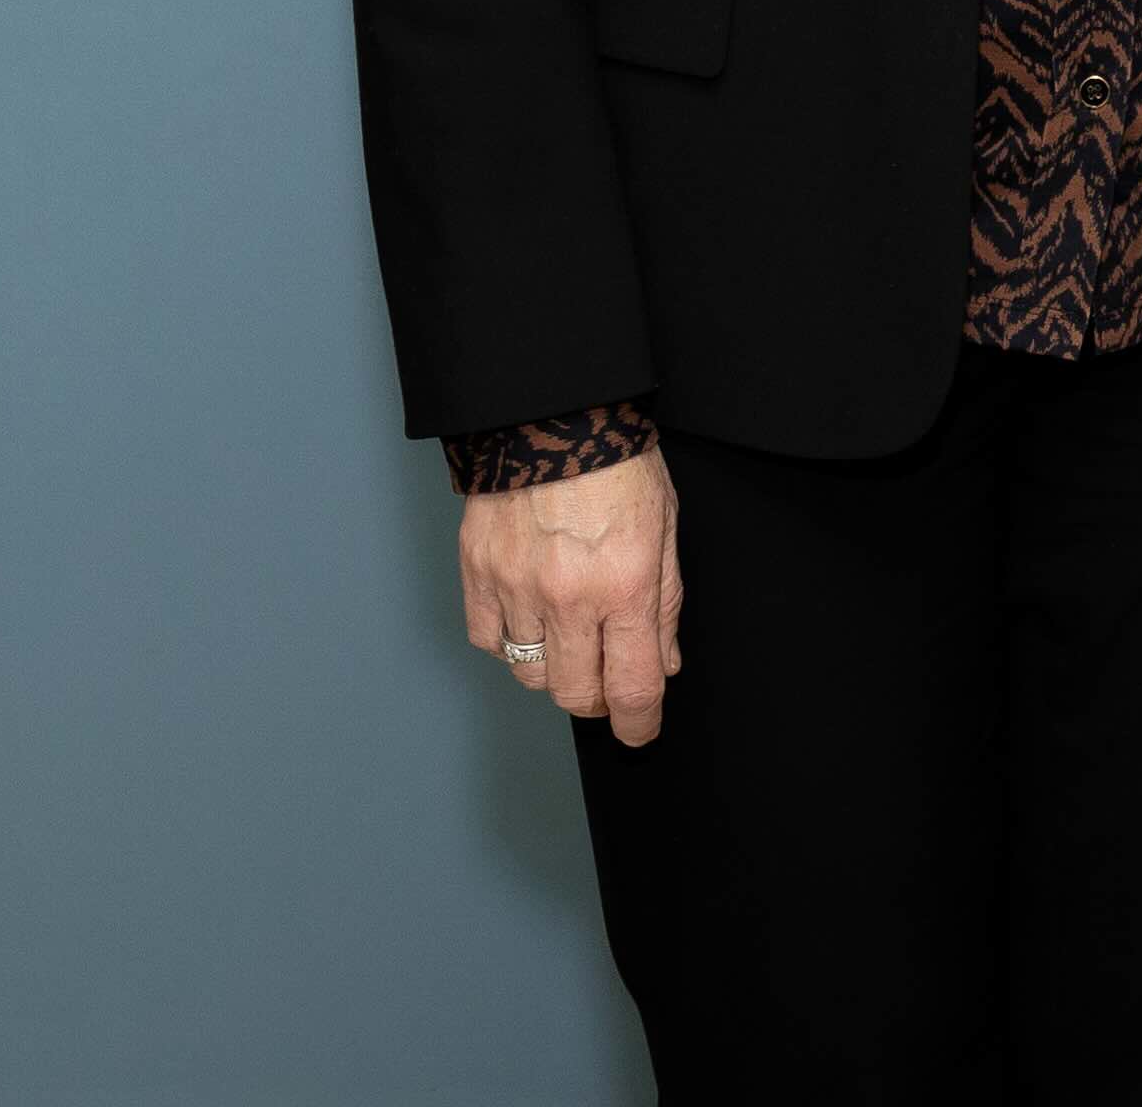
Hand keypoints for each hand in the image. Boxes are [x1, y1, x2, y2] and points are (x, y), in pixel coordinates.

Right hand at [458, 443, 679, 747]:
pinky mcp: (477, 571)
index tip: (639, 731)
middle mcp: (567, 594)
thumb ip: (664, 604)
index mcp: (624, 584)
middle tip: (606, 678)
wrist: (551, 410)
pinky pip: (488, 640)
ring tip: (568, 638)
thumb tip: (662, 664)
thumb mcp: (663, 529)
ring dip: (552, 670)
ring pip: (528, 673)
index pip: (631, 686)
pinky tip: (529, 615)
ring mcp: (515, 585)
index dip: (638, 723)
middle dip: (596, 699)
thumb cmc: (616, 462)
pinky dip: (509, 641)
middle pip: (574, 693)